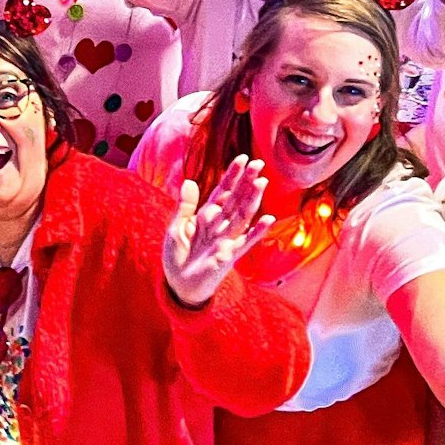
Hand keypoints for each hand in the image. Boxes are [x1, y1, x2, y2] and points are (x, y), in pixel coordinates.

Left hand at [163, 154, 274, 307]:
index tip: (242, 159)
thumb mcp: (176, 228)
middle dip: (246, 181)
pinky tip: (268, 219)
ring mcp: (226, 239)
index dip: (232, 176)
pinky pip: (245, 242)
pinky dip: (257, 231)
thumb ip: (185, 205)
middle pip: (236, 199)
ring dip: (252, 199)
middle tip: (258, 163)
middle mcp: (220, 225)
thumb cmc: (178, 257)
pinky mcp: (228, 256)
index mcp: (207, 216)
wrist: (178, 286)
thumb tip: (189, 181)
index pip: (223, 191)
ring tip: (262, 182)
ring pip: (242, 215)